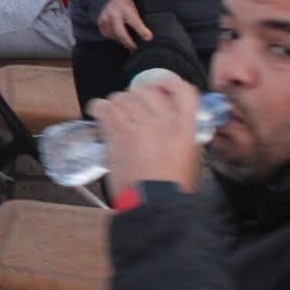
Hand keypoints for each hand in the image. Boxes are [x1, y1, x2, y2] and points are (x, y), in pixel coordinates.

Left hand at [86, 76, 203, 197]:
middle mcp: (164, 121)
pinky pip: (104, 107)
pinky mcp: (118, 133)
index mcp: (186, 127)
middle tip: (133, 109)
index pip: (184, 90)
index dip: (169, 84)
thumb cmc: (172, 187)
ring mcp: (140, 125)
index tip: (160, 88)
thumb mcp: (190, 157)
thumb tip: (168, 120)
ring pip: (123, 97)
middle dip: (138, 97)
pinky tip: (99, 113)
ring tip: (116, 115)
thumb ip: (181, 134)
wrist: (155, 204)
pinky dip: (99, 108)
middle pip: (147, 90)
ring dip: (118, 104)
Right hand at [97, 0, 152, 51]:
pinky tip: (117, 36)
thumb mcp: (132, 7)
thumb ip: (137, 19)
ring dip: (121, 41)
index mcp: (126, 9)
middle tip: (134, 48)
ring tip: (127, 41)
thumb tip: (146, 34)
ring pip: (114, 36)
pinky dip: (113, 37)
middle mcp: (114, 14)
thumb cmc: (122, 3)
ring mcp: (106, 19)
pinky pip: (107, 34)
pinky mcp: (100, 23)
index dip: (142, 31)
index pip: (135, 22)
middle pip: (121, 33)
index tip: (148, 38)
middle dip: (129, 43)